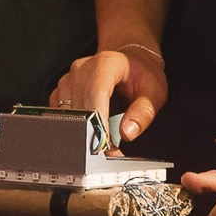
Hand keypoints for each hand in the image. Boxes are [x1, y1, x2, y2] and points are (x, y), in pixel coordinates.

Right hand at [48, 48, 166, 144]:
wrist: (130, 63)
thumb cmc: (141, 75)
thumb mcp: (153, 91)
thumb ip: (143, 111)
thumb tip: (127, 132)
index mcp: (106, 63)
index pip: (95, 92)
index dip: (98, 120)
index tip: (106, 145)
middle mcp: (82, 69)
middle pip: (79, 107)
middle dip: (93, 134)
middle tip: (111, 153)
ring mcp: (69, 80)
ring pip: (68, 115)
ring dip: (84, 133)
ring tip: (104, 142)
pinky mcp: (61, 92)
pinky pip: (61, 116)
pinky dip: (75, 130)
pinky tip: (92, 133)